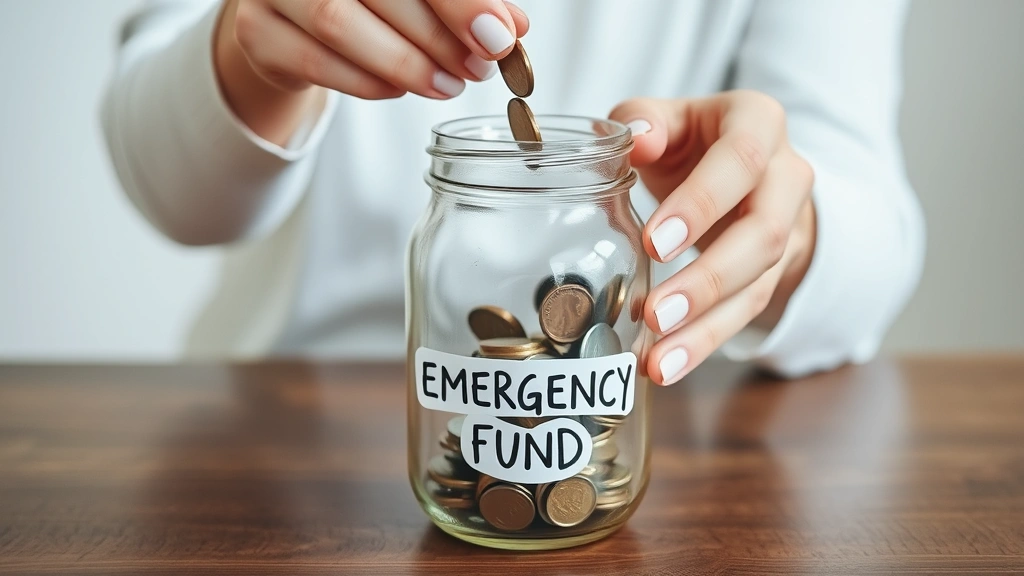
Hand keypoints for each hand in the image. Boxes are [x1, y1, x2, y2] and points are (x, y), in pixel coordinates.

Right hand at [215, 0, 528, 142]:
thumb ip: (466, 1)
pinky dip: (367, 82)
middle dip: (439, 34)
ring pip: (340, 22)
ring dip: (404, 63)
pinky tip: (398, 90)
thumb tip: (513, 29)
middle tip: (479, 68)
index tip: (499, 36)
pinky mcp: (256, 31)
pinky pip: (314, 61)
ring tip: (447, 85)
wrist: (294, 16)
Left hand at [610, 91, 816, 384]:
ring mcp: (787, 228)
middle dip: (708, 280)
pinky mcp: (774, 272)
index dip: (702, 204)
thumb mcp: (668, 118)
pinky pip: (745, 312)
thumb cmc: (692, 139)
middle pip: (762, 234)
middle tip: (656, 313)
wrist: (739, 167)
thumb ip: (645, 119)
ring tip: (659, 361)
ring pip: (757, 284)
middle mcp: (786, 176)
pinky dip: (704, 343)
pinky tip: (666, 366)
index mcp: (758, 123)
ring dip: (706, 328)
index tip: (655, 243)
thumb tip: (637, 139)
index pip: (741, 160)